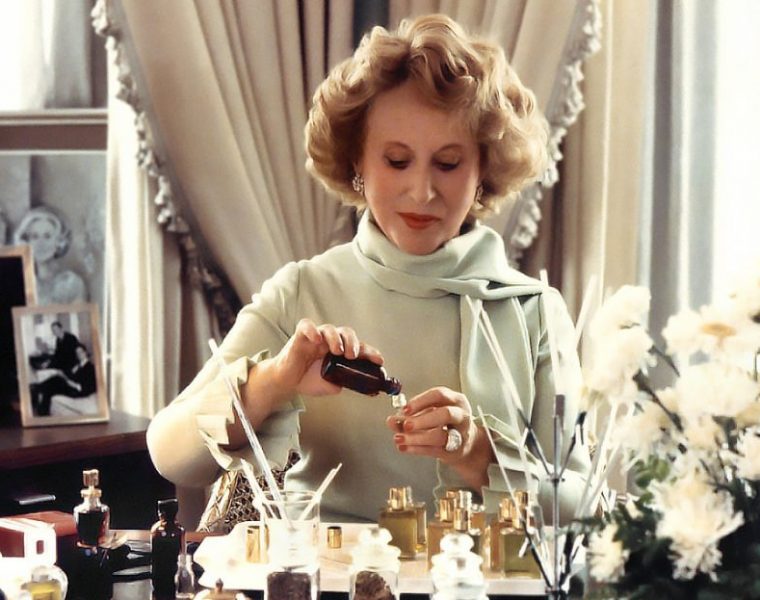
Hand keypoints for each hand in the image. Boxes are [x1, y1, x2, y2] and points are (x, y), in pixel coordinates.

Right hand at [269, 318, 383, 396]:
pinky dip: (312, 330)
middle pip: (346, 332)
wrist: (287, 382)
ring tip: (337, 351)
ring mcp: (316, 337)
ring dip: (336, 338)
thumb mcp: (330, 385)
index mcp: (340, 351)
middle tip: (353, 355)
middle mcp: (330, 341)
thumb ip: (345, 383)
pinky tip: (316, 339)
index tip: (378, 360)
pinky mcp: (300, 337)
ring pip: (329, 328)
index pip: (358, 346)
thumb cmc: (308, 380)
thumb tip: (365, 389)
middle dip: (353, 342)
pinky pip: (306, 326)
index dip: (369, 352)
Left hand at [384, 386, 494, 489]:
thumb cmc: (446, 423)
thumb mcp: (431, 413)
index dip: (420, 401)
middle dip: (423, 420)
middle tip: (406, 425)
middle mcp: (461, 415)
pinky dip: (417, 449)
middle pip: (445, 414)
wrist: (466, 443)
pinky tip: (404, 447)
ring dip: (416, 438)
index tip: (404, 409)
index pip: (439, 395)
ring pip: (440, 435)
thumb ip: (410, 415)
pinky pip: (434, 450)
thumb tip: (391, 420)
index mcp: (455, 400)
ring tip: (399, 438)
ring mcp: (460, 434)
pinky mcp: (455, 451)